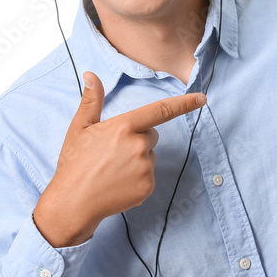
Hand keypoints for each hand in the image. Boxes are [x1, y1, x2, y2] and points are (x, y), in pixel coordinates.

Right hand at [33, 71, 206, 247]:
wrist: (74, 202)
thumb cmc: (75, 163)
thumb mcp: (79, 128)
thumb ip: (91, 100)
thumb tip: (91, 74)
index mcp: (123, 127)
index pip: (160, 111)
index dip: (184, 103)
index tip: (202, 98)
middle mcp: (138, 145)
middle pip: (151, 135)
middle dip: (137, 139)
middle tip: (112, 152)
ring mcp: (145, 168)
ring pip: (149, 156)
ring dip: (137, 159)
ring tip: (112, 169)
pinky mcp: (148, 186)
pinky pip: (149, 175)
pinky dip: (137, 177)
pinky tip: (118, 182)